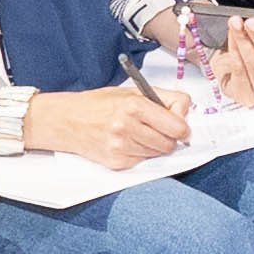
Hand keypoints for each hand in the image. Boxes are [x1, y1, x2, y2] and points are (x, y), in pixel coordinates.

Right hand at [26, 83, 194, 171]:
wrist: (68, 120)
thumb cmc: (100, 104)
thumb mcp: (132, 91)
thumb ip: (163, 98)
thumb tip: (185, 112)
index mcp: (134, 105)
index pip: (177, 125)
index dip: (182, 125)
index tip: (178, 123)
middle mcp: (127, 127)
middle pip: (170, 143)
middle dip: (169, 137)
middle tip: (159, 129)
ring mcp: (121, 147)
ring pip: (157, 153)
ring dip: (154, 145)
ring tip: (138, 133)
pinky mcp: (117, 162)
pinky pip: (142, 161)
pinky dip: (140, 153)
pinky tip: (126, 142)